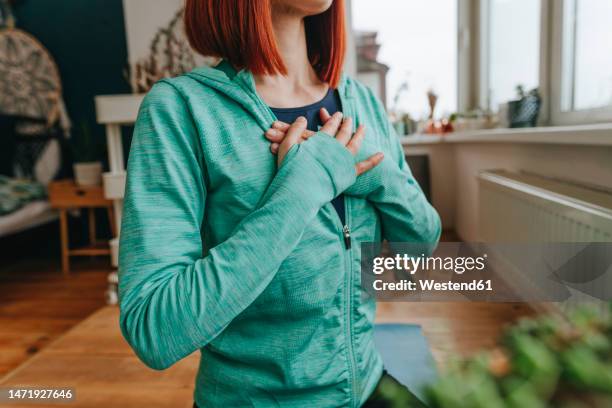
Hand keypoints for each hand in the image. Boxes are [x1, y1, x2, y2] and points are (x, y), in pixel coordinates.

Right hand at [269, 111, 383, 175]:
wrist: (298, 192)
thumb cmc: (290, 169)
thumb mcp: (286, 146)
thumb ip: (295, 129)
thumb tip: (303, 117)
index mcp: (321, 140)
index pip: (330, 126)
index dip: (334, 119)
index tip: (338, 114)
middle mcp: (335, 148)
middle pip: (344, 133)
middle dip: (347, 124)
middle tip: (350, 119)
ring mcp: (343, 161)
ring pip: (355, 145)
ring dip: (360, 135)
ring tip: (363, 127)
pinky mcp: (347, 175)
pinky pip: (363, 167)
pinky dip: (373, 161)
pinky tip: (381, 155)